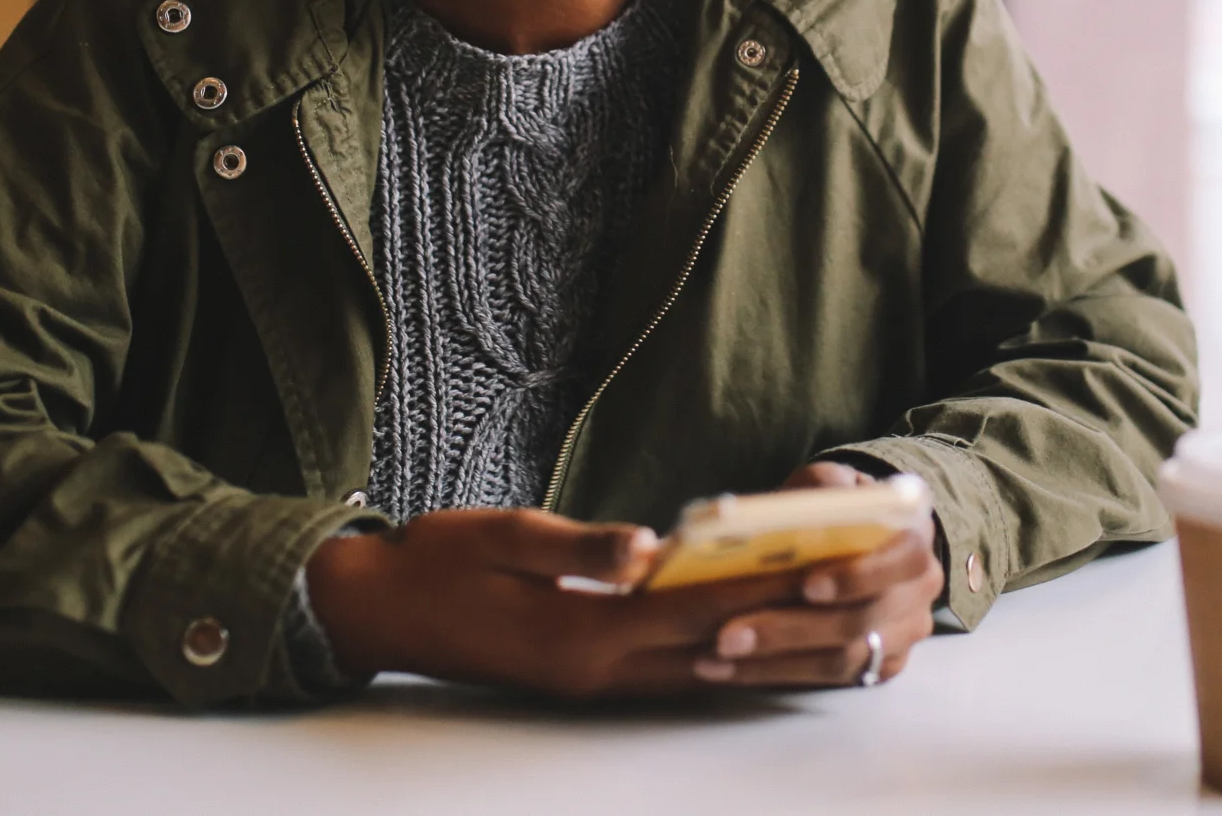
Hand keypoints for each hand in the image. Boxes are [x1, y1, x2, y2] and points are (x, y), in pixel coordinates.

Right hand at [303, 507, 814, 698]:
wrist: (377, 610)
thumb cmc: (438, 560)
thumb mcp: (504, 536)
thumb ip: (579, 546)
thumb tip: (649, 546)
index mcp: (580, 631)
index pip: (693, 610)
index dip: (758, 589)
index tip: (818, 568)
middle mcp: (595, 671)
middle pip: (707, 652)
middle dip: (778, 627)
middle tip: (845, 605)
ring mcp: (589, 684)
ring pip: (693, 675)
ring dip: (755, 655)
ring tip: (820, 633)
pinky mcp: (581, 680)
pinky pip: (665, 677)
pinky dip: (713, 662)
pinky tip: (747, 645)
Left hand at [688, 461, 944, 689]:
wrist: (853, 540)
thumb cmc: (835, 508)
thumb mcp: (828, 483)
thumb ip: (818, 489)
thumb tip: (782, 513)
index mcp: (914, 537)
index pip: (900, 559)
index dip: (856, 576)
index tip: (806, 585)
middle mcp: (918, 591)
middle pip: (858, 622)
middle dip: (788, 630)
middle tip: (726, 635)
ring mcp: (903, 634)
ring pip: (839, 660)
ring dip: (772, 661)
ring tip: (715, 655)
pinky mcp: (878, 667)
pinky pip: (827, 681)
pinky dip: (773, 674)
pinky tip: (726, 668)